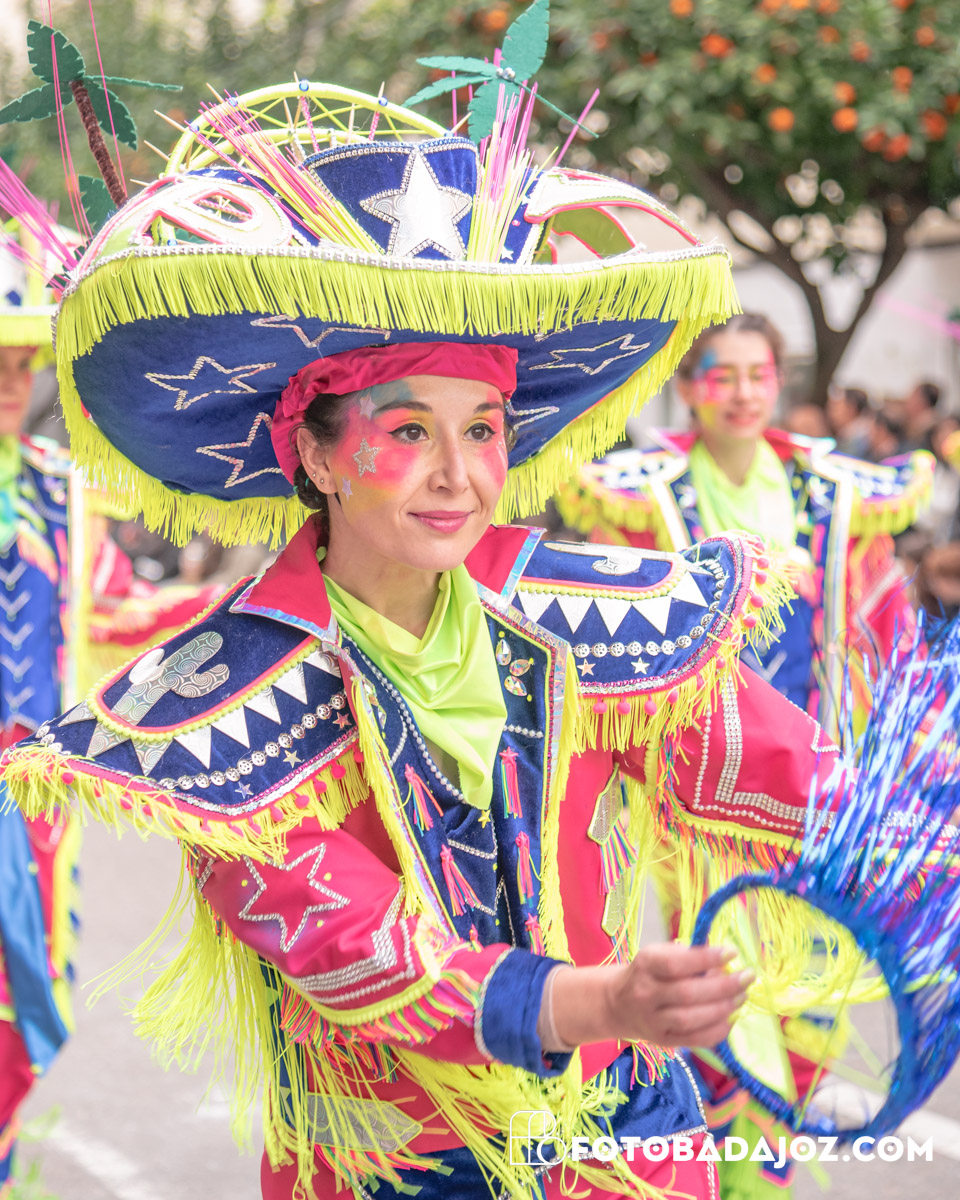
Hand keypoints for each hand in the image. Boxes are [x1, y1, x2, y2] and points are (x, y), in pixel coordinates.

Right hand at [549, 943, 750, 1051]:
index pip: (676, 963)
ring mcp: (652, 1021)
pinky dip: (716, 1031)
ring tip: (741, 997)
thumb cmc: (649, 973)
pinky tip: (730, 1019)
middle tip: (747, 977)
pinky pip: (694, 1040)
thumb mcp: (659, 954)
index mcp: (645, 965)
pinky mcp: (662, 1041)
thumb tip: (726, 963)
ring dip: (722, 1009)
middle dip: (724, 986)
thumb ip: (687, 957)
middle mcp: (646, 994)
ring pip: (691, 1019)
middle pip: (688, 993)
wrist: (618, 1003)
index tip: (732, 952)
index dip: (706, 958)